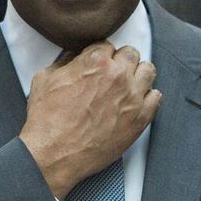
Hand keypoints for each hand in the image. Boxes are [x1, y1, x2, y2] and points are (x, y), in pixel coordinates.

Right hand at [18, 44, 160, 198]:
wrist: (54, 154)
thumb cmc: (46, 120)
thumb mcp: (44, 79)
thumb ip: (64, 62)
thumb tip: (74, 58)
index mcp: (95, 61)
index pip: (107, 46)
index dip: (100, 56)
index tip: (96, 67)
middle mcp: (118, 75)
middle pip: (131, 54)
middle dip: (120, 62)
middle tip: (111, 76)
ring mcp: (132, 96)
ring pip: (148, 71)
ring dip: (137, 75)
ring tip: (126, 87)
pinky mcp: (140, 118)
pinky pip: (156, 97)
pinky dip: (147, 97)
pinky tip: (134, 103)